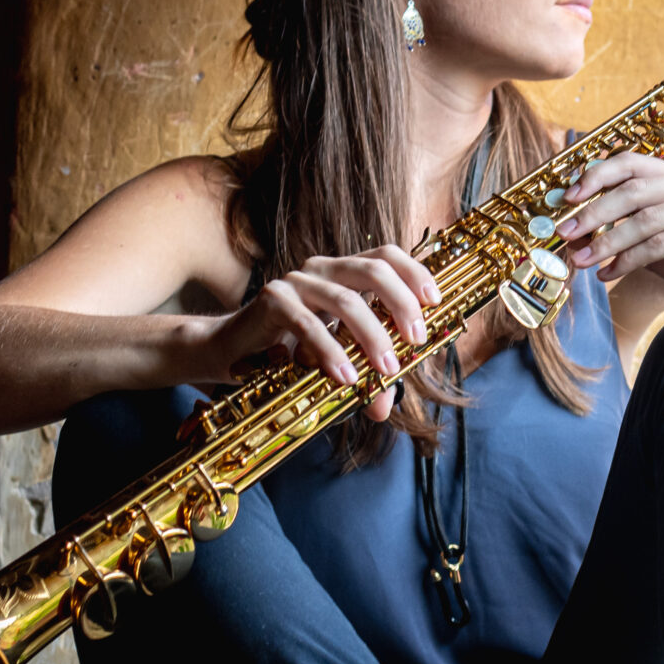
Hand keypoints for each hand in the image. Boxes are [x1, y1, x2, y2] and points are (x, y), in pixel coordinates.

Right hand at [189, 245, 442, 420]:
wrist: (228, 353)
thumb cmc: (287, 352)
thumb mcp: (334, 362)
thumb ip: (361, 377)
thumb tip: (385, 408)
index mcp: (343, 273)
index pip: (386, 256)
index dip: (415, 273)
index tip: (435, 302)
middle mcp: (322, 269)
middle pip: (374, 270)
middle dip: (402, 305)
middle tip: (417, 340)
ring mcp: (296, 282)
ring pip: (346, 300)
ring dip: (372, 336)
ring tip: (387, 369)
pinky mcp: (272, 301)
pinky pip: (309, 325)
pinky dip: (331, 352)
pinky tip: (345, 377)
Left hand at [556, 153, 663, 312]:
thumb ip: (635, 232)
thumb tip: (584, 234)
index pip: (634, 162)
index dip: (596, 175)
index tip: (567, 196)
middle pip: (633, 188)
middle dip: (592, 211)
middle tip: (563, 231)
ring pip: (644, 218)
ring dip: (606, 240)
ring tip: (580, 259)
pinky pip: (662, 243)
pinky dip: (630, 259)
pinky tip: (610, 273)